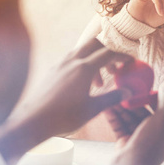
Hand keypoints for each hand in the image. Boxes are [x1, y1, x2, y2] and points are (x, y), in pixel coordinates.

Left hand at [0, 38, 133, 164]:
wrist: (32, 121)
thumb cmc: (64, 116)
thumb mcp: (93, 109)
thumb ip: (112, 97)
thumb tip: (128, 92)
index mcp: (84, 68)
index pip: (109, 53)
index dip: (122, 56)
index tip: (130, 62)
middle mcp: (72, 61)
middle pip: (95, 44)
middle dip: (108, 52)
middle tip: (114, 68)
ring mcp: (60, 64)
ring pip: (82, 51)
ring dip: (94, 60)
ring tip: (98, 83)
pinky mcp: (52, 70)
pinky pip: (71, 59)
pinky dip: (82, 65)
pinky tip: (81, 84)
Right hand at [107, 85, 163, 164]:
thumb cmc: (149, 145)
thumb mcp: (161, 120)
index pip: (160, 111)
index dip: (151, 99)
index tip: (141, 88)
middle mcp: (154, 137)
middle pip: (143, 114)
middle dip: (132, 102)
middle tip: (123, 90)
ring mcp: (139, 140)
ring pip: (129, 119)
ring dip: (121, 107)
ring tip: (112, 94)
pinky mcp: (125, 143)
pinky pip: (119, 126)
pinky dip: (113, 116)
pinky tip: (107, 105)